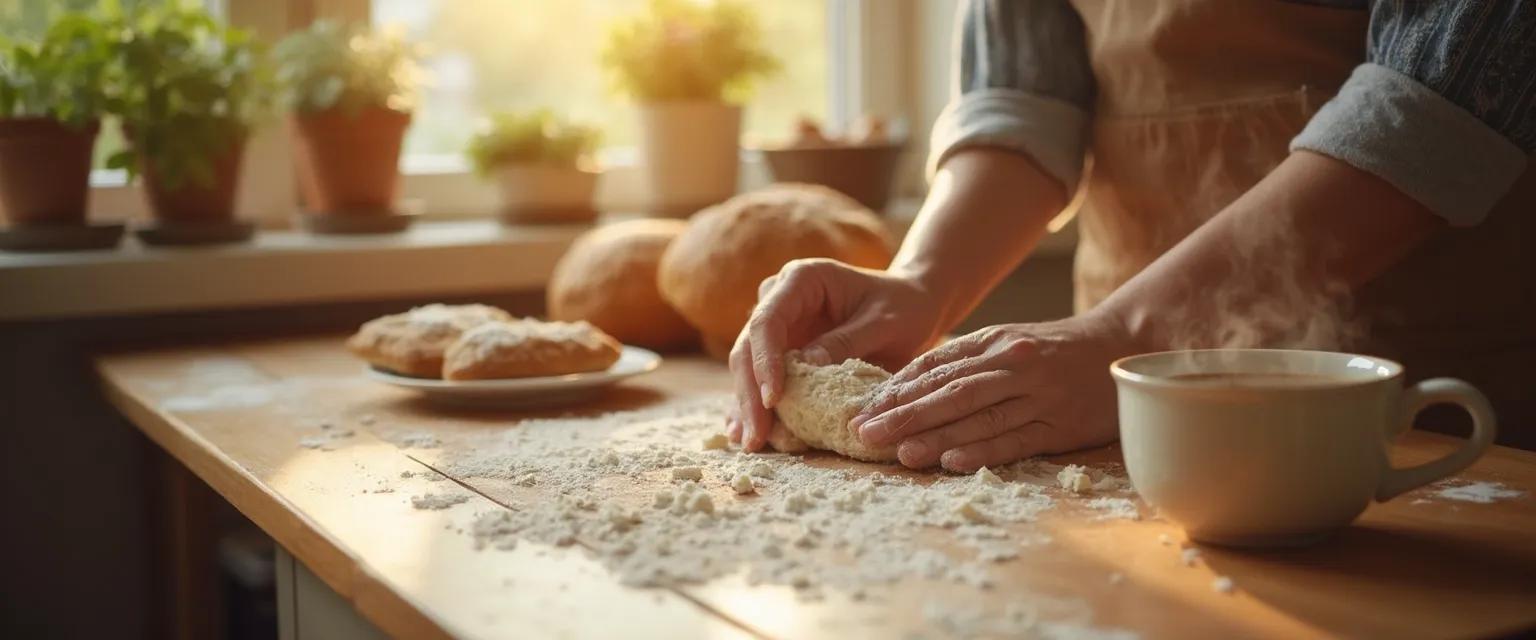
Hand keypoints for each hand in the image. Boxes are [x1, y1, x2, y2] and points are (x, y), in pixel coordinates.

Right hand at [727, 258, 945, 450]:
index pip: (769, 321)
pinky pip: (762, 380)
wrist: (911, 304)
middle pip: (749, 347)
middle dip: (750, 393)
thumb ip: (847, 341)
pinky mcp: (783, 352)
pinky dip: (757, 406)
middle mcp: (779, 299)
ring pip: (748, 367)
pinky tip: (749, 434)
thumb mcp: (884, 322)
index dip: (764, 361)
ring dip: (747, 405)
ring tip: (750, 442)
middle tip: (757, 436)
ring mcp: (779, 327)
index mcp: (801, 280)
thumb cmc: (902, 306)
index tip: (773, 399)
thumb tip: (806, 366)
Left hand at [849, 310, 1142, 471]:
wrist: (1124, 345)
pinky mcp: (1060, 424)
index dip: (897, 388)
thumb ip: (967, 360)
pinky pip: (1015, 439)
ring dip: (935, 435)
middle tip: (863, 432)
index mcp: (994, 342)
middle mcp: (1012, 365)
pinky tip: (952, 461)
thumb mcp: (1010, 341)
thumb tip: (911, 384)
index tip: (862, 408)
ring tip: (898, 452)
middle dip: (903, 413)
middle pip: (949, 392)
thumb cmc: (1056, 349)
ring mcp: (1037, 394)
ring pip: (978, 416)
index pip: (936, 366)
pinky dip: (982, 450)